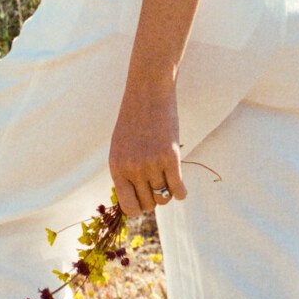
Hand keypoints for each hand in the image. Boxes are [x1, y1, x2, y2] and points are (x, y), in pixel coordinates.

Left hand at [109, 81, 187, 216]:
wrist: (149, 91)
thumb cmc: (135, 119)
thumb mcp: (121, 147)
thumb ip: (125, 172)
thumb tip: (136, 203)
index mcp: (116, 167)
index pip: (129, 207)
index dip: (139, 206)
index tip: (145, 197)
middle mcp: (132, 168)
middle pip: (149, 204)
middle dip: (154, 197)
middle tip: (158, 182)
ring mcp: (151, 163)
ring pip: (164, 197)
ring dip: (167, 190)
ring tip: (167, 176)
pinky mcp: (170, 156)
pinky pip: (179, 191)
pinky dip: (182, 191)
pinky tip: (181, 183)